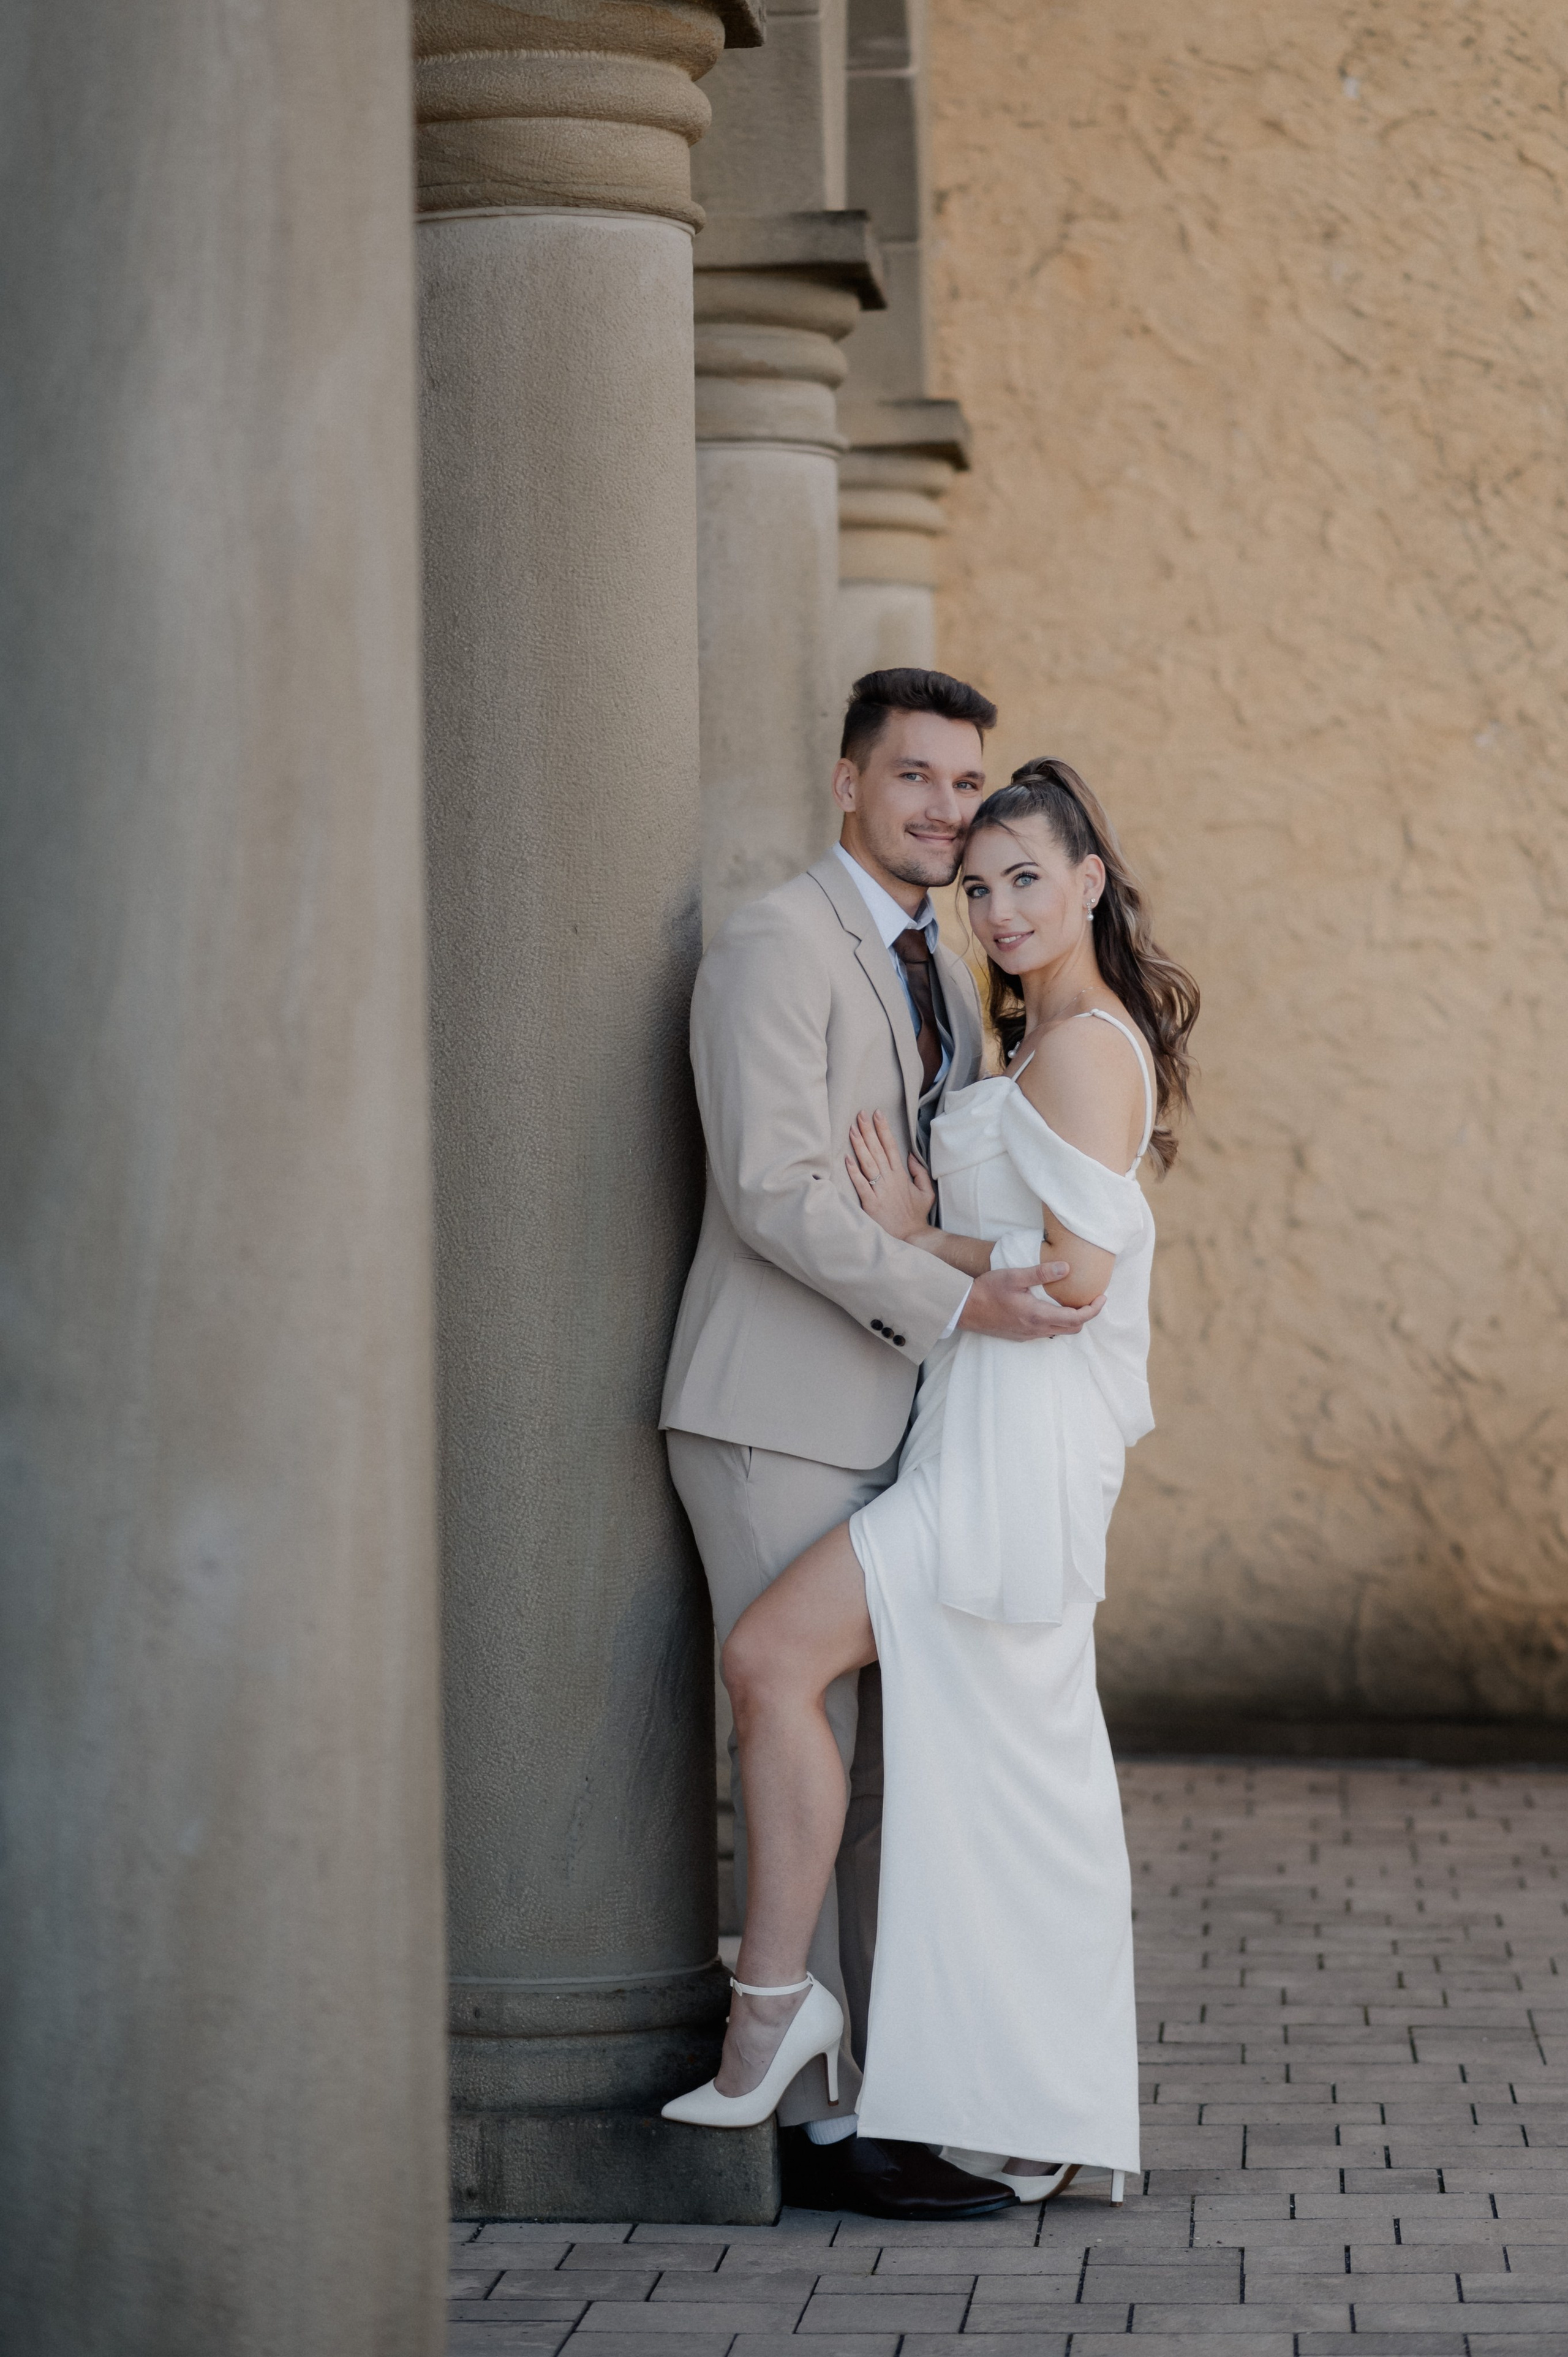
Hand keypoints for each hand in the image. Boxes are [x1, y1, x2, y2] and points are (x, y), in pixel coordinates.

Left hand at [845, 1109, 935, 1240]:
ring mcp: (880, 1191)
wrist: (911, 1237)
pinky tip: (847, 1159)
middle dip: (869, 1130)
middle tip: (860, 1113)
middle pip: (878, 1150)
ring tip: (852, 1129)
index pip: (891, 1146)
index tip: (877, 1113)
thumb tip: (911, 1156)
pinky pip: (861, 1184)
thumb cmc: (916, 1215)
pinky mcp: (871, 1203)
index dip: (883, 1129)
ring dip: (860, 1145)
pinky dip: (854, 1172)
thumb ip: (920, 1173)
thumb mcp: (926, 1192)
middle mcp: (890, 1179)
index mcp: (901, 1175)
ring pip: (868, 1163)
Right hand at [959, 1265, 1106, 1341]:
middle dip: (1086, 1315)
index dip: (1093, 1310)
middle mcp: (1036, 1329)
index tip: (1101, 1298)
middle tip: (1091, 1299)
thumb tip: (1067, 1268)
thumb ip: (1041, 1272)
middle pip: (1073, 1328)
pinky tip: (1051, 1308)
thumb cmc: (987, 1290)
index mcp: (1038, 1315)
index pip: (1076, 1318)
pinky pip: (1046, 1332)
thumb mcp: (1014, 1276)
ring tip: (1074, 1302)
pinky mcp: (1020, 1336)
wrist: (963, 1309)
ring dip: (1071, 1319)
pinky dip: (1057, 1322)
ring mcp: (1028, 1335)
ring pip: (1060, 1331)